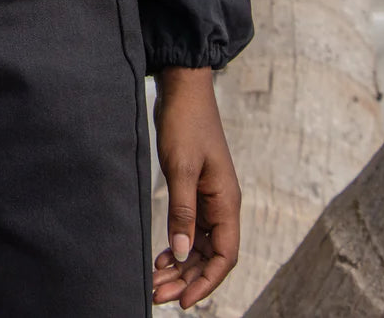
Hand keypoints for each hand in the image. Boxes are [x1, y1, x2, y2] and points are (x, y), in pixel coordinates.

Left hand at [151, 67, 241, 308]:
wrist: (183, 87)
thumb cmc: (185, 122)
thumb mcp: (181, 167)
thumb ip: (182, 210)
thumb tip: (183, 253)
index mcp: (227, 201)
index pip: (226, 256)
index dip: (207, 282)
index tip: (184, 301)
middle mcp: (222, 204)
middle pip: (211, 256)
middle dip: (188, 279)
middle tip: (158, 294)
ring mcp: (208, 197)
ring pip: (200, 244)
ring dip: (182, 265)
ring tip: (156, 280)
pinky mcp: (194, 188)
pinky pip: (191, 228)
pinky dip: (178, 245)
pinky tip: (162, 255)